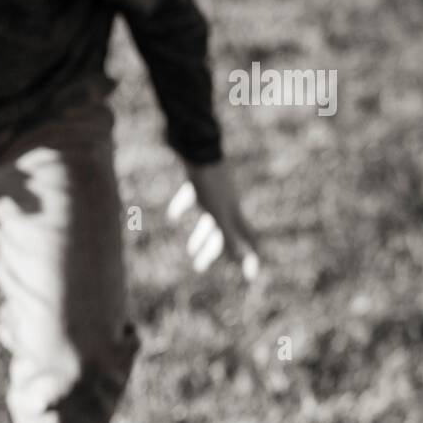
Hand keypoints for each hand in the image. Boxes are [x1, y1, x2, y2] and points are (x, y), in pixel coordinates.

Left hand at [167, 160, 262, 280]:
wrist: (197, 148)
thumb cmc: (209, 184)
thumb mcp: (218, 215)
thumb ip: (231, 239)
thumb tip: (246, 264)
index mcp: (233, 212)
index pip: (244, 239)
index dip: (248, 256)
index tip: (250, 275)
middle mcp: (226, 203)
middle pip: (221, 232)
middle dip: (211, 251)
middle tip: (198, 268)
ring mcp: (212, 192)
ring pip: (207, 218)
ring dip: (199, 235)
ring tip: (189, 251)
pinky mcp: (197, 181)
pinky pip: (191, 198)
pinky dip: (182, 209)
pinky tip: (172, 217)